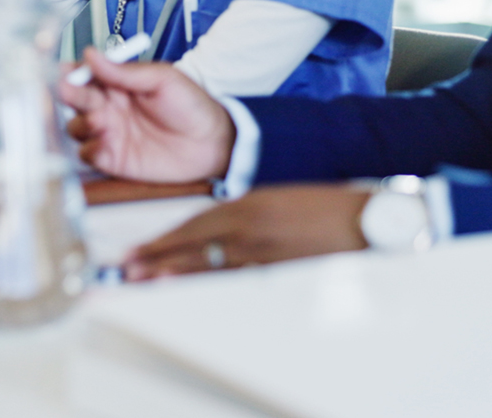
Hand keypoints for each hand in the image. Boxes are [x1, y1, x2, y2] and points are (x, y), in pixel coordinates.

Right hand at [61, 48, 235, 182]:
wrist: (212, 142)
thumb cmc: (191, 104)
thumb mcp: (162, 79)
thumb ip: (125, 71)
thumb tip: (91, 54)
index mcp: (117, 83)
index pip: (84, 74)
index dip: (71, 72)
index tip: (67, 72)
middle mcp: (107, 107)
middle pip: (74, 99)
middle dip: (69, 95)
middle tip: (71, 92)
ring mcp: (109, 133)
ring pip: (75, 127)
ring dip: (80, 122)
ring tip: (98, 120)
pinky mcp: (114, 158)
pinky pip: (88, 154)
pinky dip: (89, 149)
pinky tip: (104, 143)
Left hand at [123, 184, 370, 279]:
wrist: (364, 221)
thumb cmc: (322, 206)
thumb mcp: (274, 197)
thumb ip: (241, 211)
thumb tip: (212, 228)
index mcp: (246, 205)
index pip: (191, 225)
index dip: (160, 240)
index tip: (135, 250)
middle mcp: (248, 230)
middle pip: (191, 247)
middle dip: (156, 260)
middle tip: (127, 270)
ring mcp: (262, 256)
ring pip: (208, 267)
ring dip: (174, 275)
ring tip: (146, 283)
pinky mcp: (278, 275)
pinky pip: (235, 282)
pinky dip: (209, 287)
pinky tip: (190, 293)